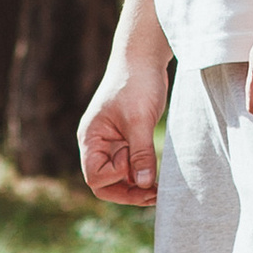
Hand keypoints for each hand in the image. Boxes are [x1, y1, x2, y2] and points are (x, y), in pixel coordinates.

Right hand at [79, 54, 168, 205]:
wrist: (144, 57)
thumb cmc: (137, 83)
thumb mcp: (139, 120)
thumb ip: (140, 153)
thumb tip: (144, 185)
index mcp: (91, 138)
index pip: (95, 177)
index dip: (116, 178)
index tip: (134, 164)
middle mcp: (98, 144)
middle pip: (106, 183)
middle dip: (128, 192)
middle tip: (155, 195)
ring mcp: (113, 143)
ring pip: (120, 178)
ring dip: (138, 187)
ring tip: (161, 190)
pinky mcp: (128, 140)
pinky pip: (131, 167)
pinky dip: (144, 175)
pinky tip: (160, 179)